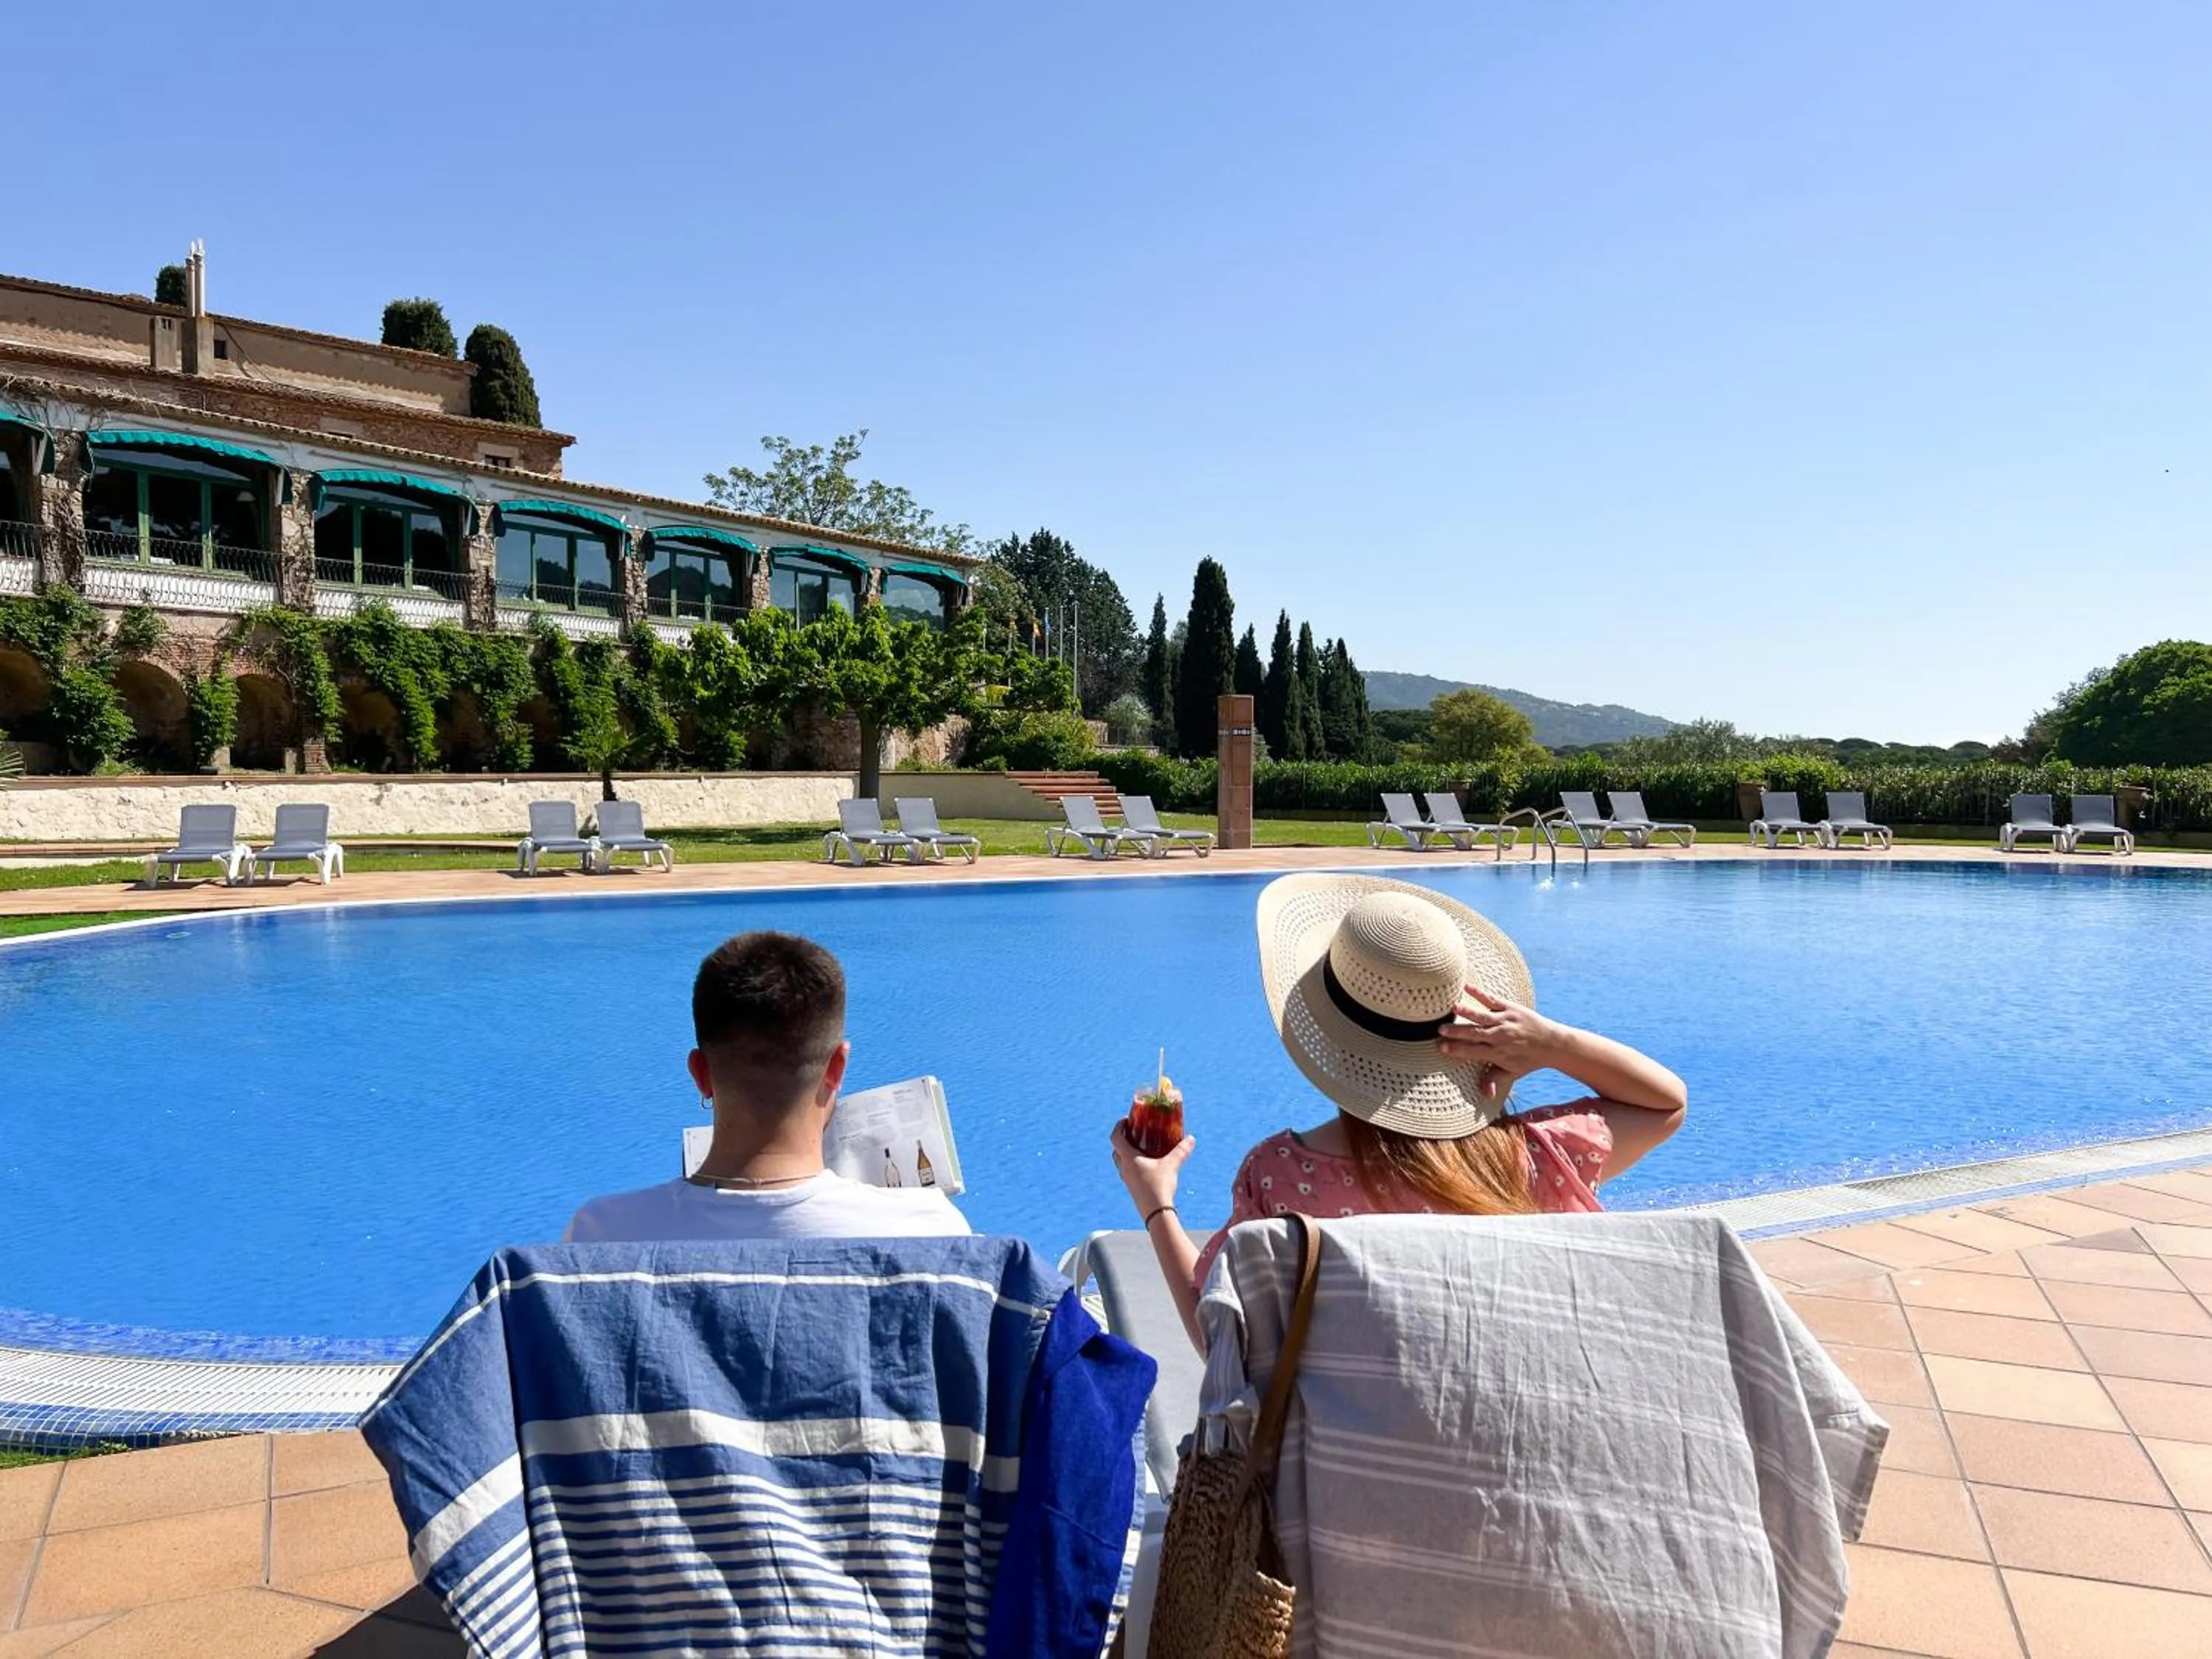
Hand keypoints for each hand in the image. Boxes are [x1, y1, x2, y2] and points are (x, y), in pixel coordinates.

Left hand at [1111, 1120, 1193, 1215]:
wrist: (1156, 1213)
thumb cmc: (1159, 1186)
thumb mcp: (1171, 1165)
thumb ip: (1181, 1151)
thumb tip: (1191, 1139)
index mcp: (1128, 1158)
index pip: (1115, 1137)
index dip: (1119, 1126)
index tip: (1127, 1120)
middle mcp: (1124, 1168)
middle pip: (1116, 1149)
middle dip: (1123, 1139)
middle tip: (1135, 1133)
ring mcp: (1127, 1179)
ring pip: (1121, 1162)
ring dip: (1127, 1153)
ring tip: (1142, 1148)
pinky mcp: (1132, 1188)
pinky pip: (1128, 1171)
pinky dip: (1133, 1164)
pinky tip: (1148, 1166)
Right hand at [1437, 983, 1569, 1087]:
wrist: (1553, 1044)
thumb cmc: (1529, 1059)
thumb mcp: (1512, 1073)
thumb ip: (1495, 1081)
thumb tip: (1485, 1096)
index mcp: (1498, 1054)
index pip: (1473, 1051)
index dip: (1457, 1050)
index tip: (1441, 1047)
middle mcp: (1501, 1037)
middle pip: (1475, 1034)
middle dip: (1457, 1032)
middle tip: (1439, 1030)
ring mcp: (1505, 1021)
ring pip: (1483, 1017)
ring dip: (1468, 1013)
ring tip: (1453, 1008)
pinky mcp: (1511, 1008)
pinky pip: (1493, 1000)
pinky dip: (1480, 994)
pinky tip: (1466, 987)